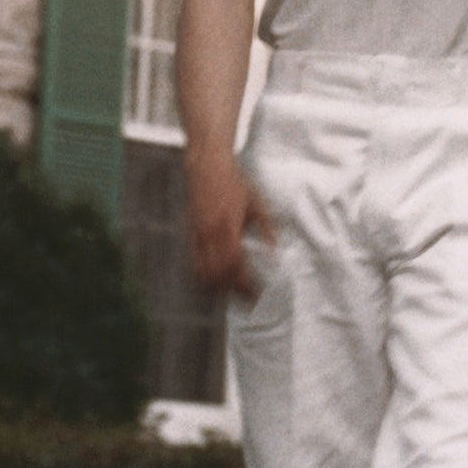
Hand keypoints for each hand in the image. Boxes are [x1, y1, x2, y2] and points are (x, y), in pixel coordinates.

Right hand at [185, 152, 275, 299]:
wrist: (208, 168)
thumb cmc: (235, 183)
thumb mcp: (257, 204)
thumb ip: (267, 228)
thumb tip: (275, 251)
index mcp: (227, 226)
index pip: (235, 264)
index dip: (244, 282)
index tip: (257, 292)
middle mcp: (209, 234)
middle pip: (218, 274)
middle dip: (233, 291)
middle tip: (249, 299)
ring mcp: (198, 235)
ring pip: (204, 271)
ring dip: (219, 287)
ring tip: (235, 294)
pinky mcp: (192, 234)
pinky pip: (196, 262)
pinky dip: (206, 276)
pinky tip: (218, 282)